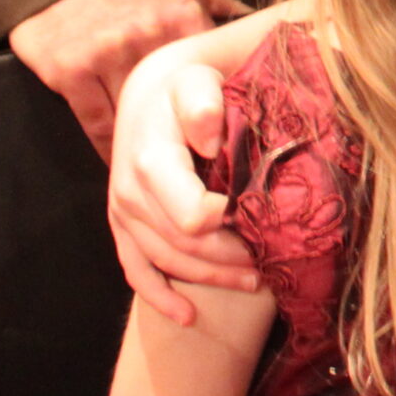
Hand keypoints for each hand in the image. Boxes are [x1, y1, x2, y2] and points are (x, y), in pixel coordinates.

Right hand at [8, 0, 249, 156]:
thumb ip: (226, 11)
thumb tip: (276, 25)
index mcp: (182, 17)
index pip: (212, 75)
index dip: (220, 110)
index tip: (225, 136)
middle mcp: (147, 36)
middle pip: (174, 103)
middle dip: (185, 134)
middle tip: (195, 164)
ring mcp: (106, 55)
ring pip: (136, 119)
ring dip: (147, 143)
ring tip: (160, 166)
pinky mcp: (71, 73)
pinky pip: (98, 125)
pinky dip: (111, 148)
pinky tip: (123, 163)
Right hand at [105, 10, 282, 324]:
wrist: (153, 89)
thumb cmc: (188, 84)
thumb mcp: (197, 79)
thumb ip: (202, 102)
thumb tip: (210, 138)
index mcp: (152, 161)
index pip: (191, 216)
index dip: (228, 228)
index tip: (262, 223)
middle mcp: (130, 192)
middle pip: (183, 246)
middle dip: (228, 261)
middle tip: (271, 266)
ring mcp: (123, 211)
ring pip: (164, 261)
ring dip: (208, 279)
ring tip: (254, 283)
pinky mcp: (123, 223)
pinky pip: (134, 268)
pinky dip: (159, 296)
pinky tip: (187, 316)